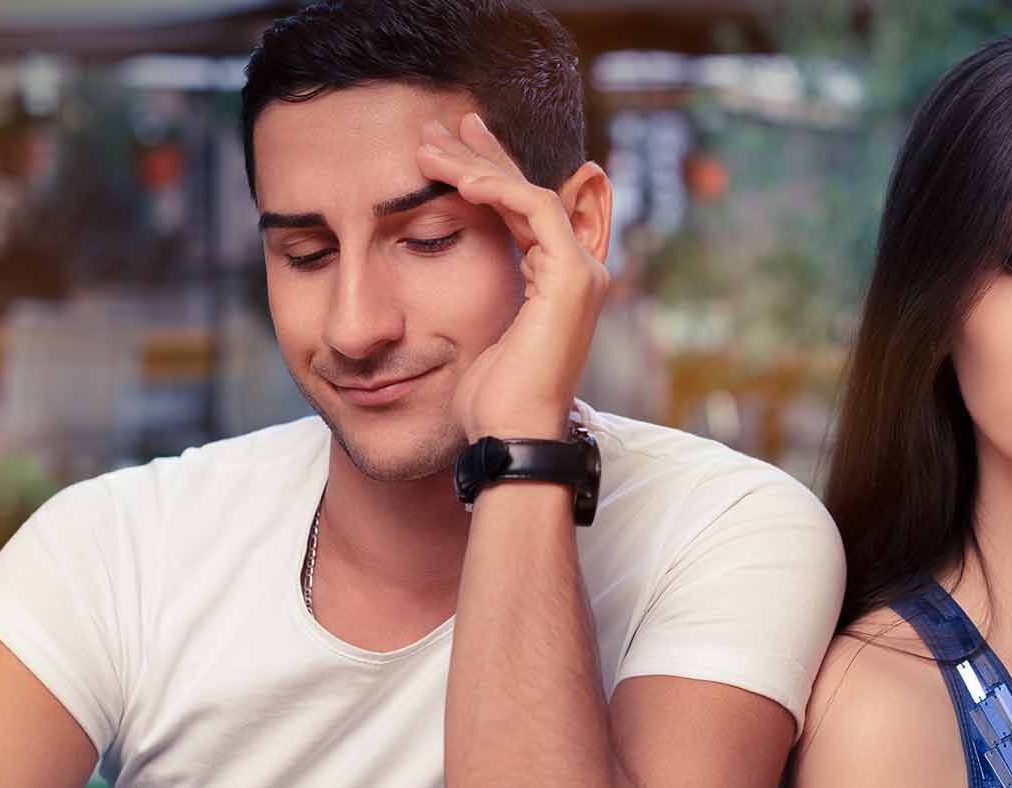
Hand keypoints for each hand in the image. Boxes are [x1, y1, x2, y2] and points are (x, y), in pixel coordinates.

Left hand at [414, 112, 609, 439]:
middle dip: (482, 155)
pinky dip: (496, 189)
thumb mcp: (475, 338)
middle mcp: (579, 272)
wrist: (511, 436)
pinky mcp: (573, 276)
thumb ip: (474, 301)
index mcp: (558, 284)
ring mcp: (582, 273)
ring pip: (529, 192)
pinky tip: (457, 178)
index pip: (529, 212)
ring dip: (476, 165)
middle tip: (440, 127)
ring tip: (429, 147)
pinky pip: (535, 208)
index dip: (495, 173)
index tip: (453, 148)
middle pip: (529, 194)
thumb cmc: (489, 404)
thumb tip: (436, 281)